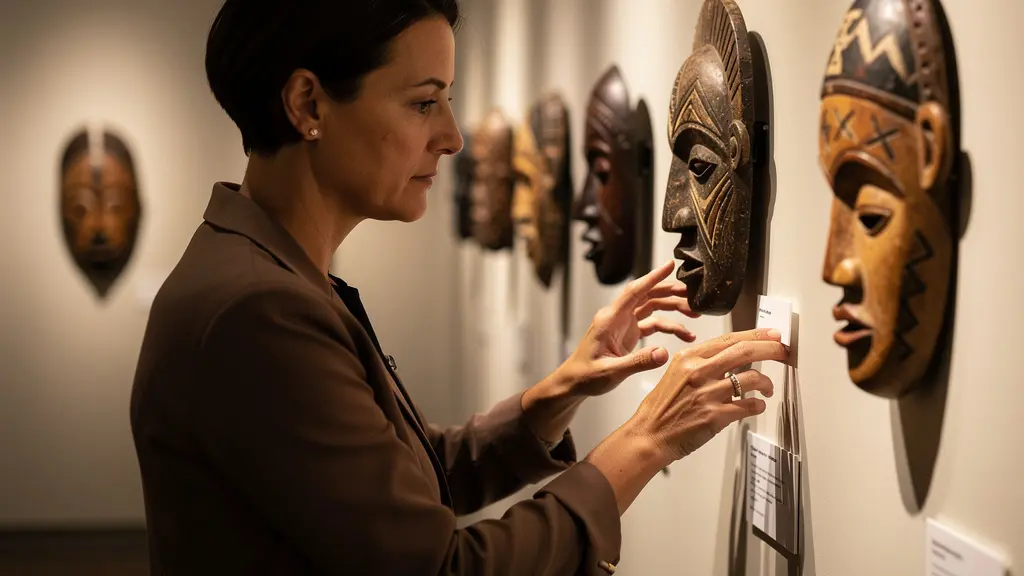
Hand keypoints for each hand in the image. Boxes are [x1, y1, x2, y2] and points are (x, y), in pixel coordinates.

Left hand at [560, 260, 698, 397]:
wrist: (574, 383)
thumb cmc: (586, 376)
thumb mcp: (611, 371)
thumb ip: (638, 362)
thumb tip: (664, 353)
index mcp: (610, 319)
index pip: (633, 291)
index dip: (652, 277)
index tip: (670, 265)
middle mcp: (618, 317)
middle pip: (647, 295)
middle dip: (670, 292)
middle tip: (694, 294)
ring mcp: (624, 324)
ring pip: (652, 307)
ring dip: (673, 308)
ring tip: (695, 313)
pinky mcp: (629, 333)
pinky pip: (653, 324)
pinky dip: (669, 327)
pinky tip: (685, 334)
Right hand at [627, 328, 787, 466]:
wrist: (649, 435)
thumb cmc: (661, 408)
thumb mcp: (676, 373)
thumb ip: (702, 364)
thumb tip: (732, 359)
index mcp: (689, 358)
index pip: (729, 339)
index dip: (756, 335)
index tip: (773, 335)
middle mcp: (699, 372)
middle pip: (745, 352)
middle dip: (771, 350)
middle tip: (784, 352)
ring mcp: (708, 394)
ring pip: (752, 379)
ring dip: (767, 383)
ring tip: (768, 388)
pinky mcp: (715, 416)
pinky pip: (749, 406)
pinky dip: (759, 405)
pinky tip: (757, 405)